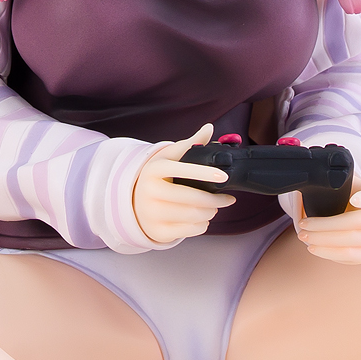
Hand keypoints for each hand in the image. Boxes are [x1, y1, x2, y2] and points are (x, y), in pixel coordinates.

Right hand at [134, 124, 233, 245]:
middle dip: (216, 200)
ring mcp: (152, 213)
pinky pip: (190, 230)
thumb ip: (190, 144)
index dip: (204, 173)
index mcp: (154, 170)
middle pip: (193, 198)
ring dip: (211, 212)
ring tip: (214, 207)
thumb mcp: (168, 158)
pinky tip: (202, 218)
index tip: (224, 176)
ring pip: (194, 215)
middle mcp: (149, 191)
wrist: (133, 203)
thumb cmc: (158, 178)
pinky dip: (202, 225)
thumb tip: (209, 128)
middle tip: (227, 198)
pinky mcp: (158, 231)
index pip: (182, 169)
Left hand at [291, 182, 360, 264]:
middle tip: (305, 224)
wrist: (338, 211)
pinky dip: (329, 253)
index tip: (353, 199)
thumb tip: (304, 192)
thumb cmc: (335, 195)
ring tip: (304, 235)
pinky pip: (349, 256)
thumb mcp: (332, 184)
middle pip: (360, 222)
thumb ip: (322, 184)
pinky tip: (313, 247)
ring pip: (353, 241)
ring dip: (324, 240)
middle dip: (328, 225)